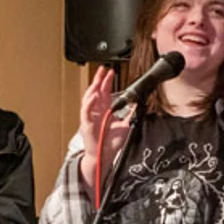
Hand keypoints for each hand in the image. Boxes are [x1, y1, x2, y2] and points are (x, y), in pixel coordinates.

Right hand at [77, 65, 134, 188]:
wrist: (105, 154)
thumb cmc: (112, 142)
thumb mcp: (125, 125)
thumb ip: (130, 114)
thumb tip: (137, 105)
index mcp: (104, 109)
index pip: (104, 91)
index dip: (107, 81)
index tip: (111, 72)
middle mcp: (96, 110)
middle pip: (96, 90)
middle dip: (99, 79)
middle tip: (104, 69)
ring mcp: (90, 116)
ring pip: (89, 97)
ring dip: (93, 87)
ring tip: (98, 79)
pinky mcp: (86, 123)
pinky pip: (86, 110)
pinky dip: (89, 102)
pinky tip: (94, 95)